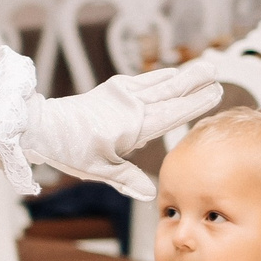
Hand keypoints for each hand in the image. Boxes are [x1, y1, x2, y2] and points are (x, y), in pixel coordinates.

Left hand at [21, 61, 223, 198]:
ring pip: (159, 82)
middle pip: (170, 91)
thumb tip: (150, 195)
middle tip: (217, 70)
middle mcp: (131, 106)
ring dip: (181, 75)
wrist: (43, 126)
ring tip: (204, 66)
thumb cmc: (70, 150)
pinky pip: (143, 80)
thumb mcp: (99, 170)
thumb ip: (127, 179)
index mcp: (132, 126)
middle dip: (194, 81)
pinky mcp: (112, 88)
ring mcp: (121, 94)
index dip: (195, 102)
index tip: (216, 91)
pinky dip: (160, 76)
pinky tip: (171, 73)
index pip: (173, 112)